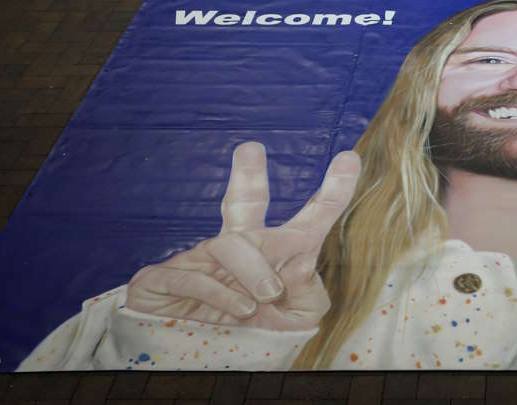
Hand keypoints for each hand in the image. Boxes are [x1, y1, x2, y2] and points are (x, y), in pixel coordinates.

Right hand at [127, 142, 360, 330]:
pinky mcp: (166, 281)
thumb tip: (302, 264)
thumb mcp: (295, 320)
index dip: (331, 191)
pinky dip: (221, 294)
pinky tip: (241, 308)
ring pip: (229, 246)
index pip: (309, 218)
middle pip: (244, 203)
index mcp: (276, 253)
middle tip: (250, 148)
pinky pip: (193, 278)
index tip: (350, 158)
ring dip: (253, 271)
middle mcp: (239, 248)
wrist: (198, 369)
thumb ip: (309, 294)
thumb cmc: (252, 336)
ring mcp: (200, 262)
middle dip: (248, 176)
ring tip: (268, 296)